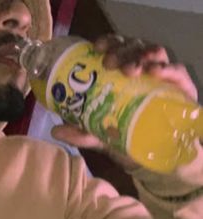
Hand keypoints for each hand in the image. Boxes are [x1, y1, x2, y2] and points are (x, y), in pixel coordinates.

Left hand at [50, 34, 198, 168]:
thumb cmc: (124, 140)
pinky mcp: (179, 88)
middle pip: (132, 48)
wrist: (151, 159)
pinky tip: (155, 71)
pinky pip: (176, 71)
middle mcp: (140, 72)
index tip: (96, 48)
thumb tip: (55, 130)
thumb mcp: (98, 138)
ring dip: (140, 56)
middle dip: (121, 50)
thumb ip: (79, 134)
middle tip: (110, 62)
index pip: (115, 49)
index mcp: (120, 76)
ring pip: (153, 53)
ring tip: (130, 69)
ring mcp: (161, 78)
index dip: (107, 43)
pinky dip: (166, 67)